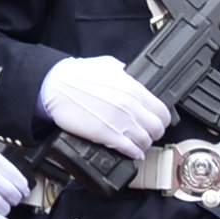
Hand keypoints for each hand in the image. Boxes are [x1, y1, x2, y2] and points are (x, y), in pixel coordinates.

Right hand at [39, 55, 172, 154]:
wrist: (57, 86)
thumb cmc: (78, 74)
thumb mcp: (109, 65)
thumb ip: (125, 72)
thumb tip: (130, 75)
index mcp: (134, 89)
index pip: (162, 110)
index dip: (162, 119)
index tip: (157, 122)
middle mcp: (131, 106)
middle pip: (157, 128)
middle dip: (154, 134)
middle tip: (148, 135)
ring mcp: (120, 122)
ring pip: (145, 141)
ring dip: (143, 145)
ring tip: (138, 145)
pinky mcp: (107, 135)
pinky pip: (129, 150)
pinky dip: (133, 154)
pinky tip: (131, 153)